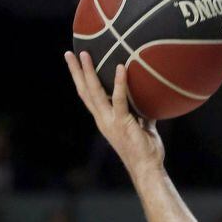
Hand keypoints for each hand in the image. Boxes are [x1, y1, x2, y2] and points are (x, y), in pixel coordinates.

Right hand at [65, 51, 164, 177]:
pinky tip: (120, 68)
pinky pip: (119, 99)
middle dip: (76, 71)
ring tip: (84, 54)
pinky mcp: (122, 122)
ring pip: (94, 92)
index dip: (81, 81)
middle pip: (84, 91)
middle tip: (69, 53)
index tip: (75, 65)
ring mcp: (110, 121)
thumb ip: (143, 114)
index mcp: (105, 120)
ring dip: (88, 72)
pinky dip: (119, 83)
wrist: (147, 168)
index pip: (88, 96)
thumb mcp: (143, 127)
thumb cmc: (146, 150)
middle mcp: (102, 119)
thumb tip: (151, 101)